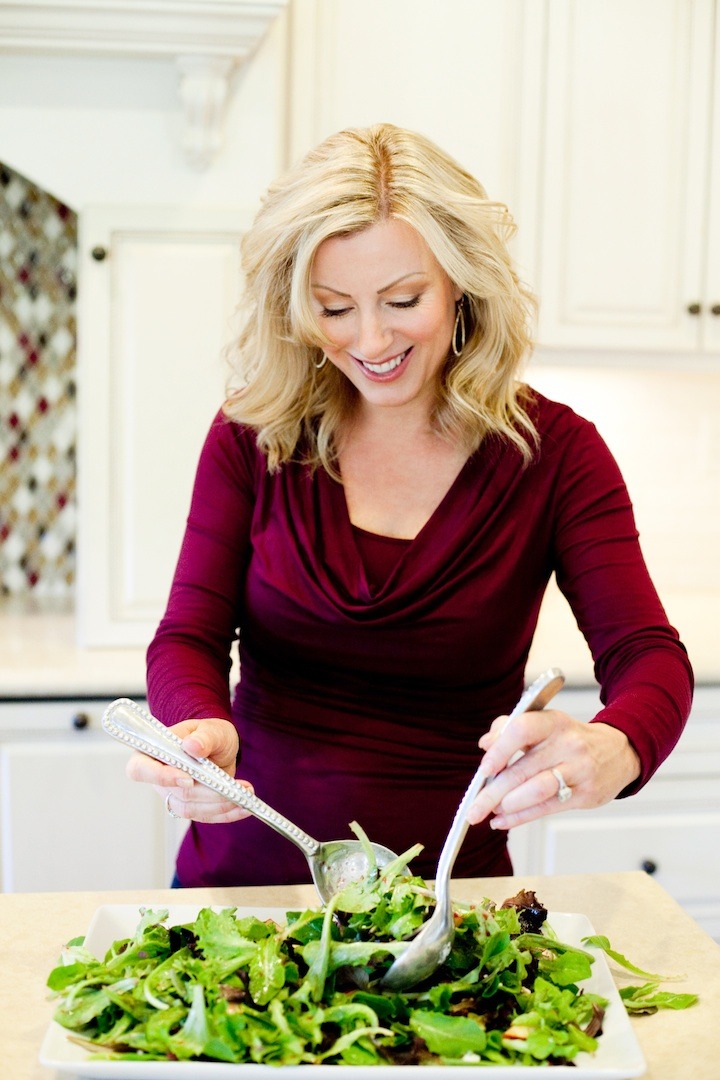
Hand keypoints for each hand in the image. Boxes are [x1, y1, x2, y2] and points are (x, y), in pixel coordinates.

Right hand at [125, 716, 253, 823]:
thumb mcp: (210, 728)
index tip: (188, 779)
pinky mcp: (189, 806)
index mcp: (152, 753)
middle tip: (233, 788)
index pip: (141, 770)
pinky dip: (226, 814)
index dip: (161, 778)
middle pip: (176, 793)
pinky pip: (204, 816)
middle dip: (208, 793)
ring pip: (191, 809)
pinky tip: (243, 808)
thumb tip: (192, 746)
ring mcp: (172, 794)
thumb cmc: (208, 734)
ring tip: (245, 795)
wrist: (218, 745)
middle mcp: (157, 778)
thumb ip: (203, 736)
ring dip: (220, 805)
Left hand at [467, 709, 640, 829]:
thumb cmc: (570, 739)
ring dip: (509, 805)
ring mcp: (579, 770)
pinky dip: (521, 817)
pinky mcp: (585, 794)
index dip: (500, 750)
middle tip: (473, 808)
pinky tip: (503, 821)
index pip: (522, 729)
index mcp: (553, 722)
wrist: (617, 752)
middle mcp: (567, 744)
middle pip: (523, 769)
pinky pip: (547, 808)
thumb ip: (510, 728)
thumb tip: (485, 744)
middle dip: (493, 792)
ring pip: (537, 791)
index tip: (483, 769)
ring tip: (492, 811)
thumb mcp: (545, 724)